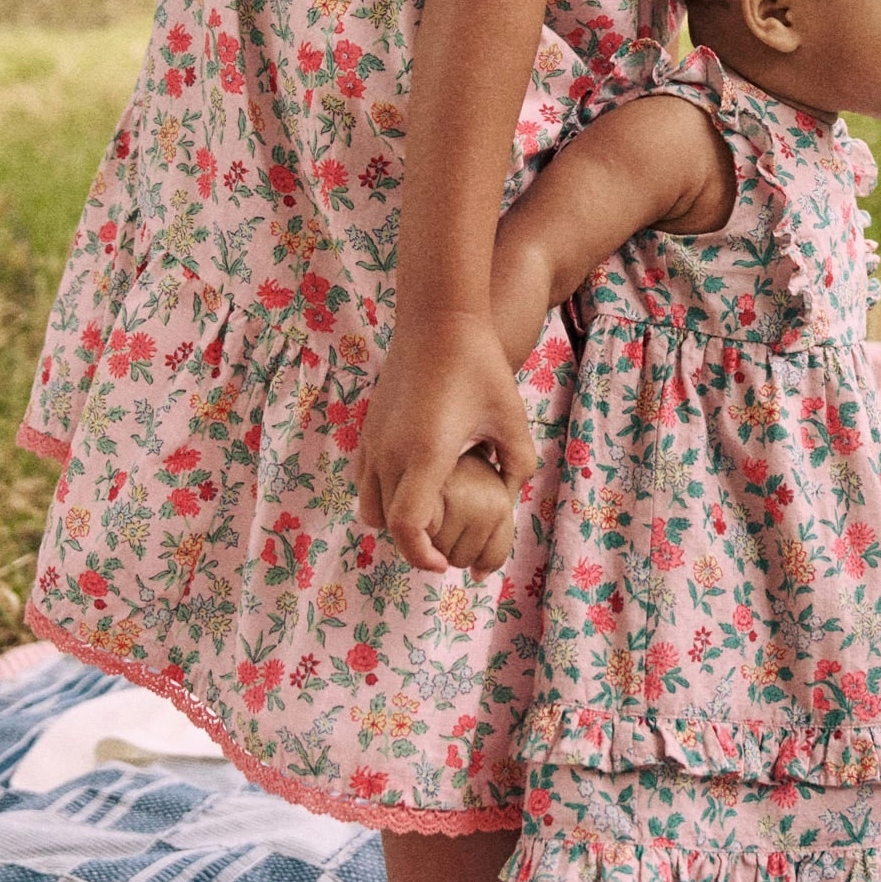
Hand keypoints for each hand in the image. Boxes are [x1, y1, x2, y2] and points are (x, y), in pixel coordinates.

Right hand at [358, 309, 537, 573]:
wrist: (439, 318)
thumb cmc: (481, 367)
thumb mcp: (511, 420)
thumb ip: (516, 467)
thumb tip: (508, 501)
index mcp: (426, 454)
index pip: (408, 528)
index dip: (423, 555)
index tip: (444, 563)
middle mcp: (390, 451)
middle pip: (385, 524)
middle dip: (412, 544)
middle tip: (443, 548)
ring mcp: (373, 439)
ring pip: (368, 504)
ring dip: (393, 521)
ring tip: (427, 519)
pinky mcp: (368, 427)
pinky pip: (364, 478)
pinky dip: (382, 494)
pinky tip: (414, 485)